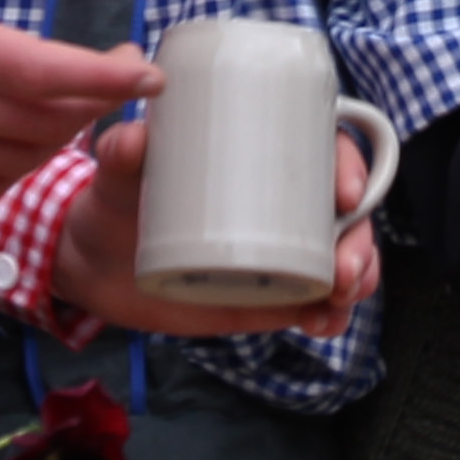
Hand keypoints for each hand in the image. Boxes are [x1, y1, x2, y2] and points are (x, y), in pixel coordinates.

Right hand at [0, 0, 150, 195]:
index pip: (39, 73)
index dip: (104, 79)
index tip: (148, 71)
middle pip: (38, 123)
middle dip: (95, 103)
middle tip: (122, 73)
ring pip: (12, 159)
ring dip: (61, 137)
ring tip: (83, 100)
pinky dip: (16, 165)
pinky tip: (30, 135)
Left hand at [46, 119, 381, 338]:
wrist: (97, 266)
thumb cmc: (115, 201)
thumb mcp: (117, 172)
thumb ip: (121, 152)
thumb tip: (134, 136)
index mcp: (260, 150)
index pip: (324, 145)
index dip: (350, 166)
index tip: (347, 195)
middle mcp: (283, 196)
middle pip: (349, 207)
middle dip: (362, 238)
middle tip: (343, 268)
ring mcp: (283, 246)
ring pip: (343, 253)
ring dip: (359, 274)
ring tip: (337, 297)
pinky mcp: (273, 291)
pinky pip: (319, 300)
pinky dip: (332, 313)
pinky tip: (325, 323)